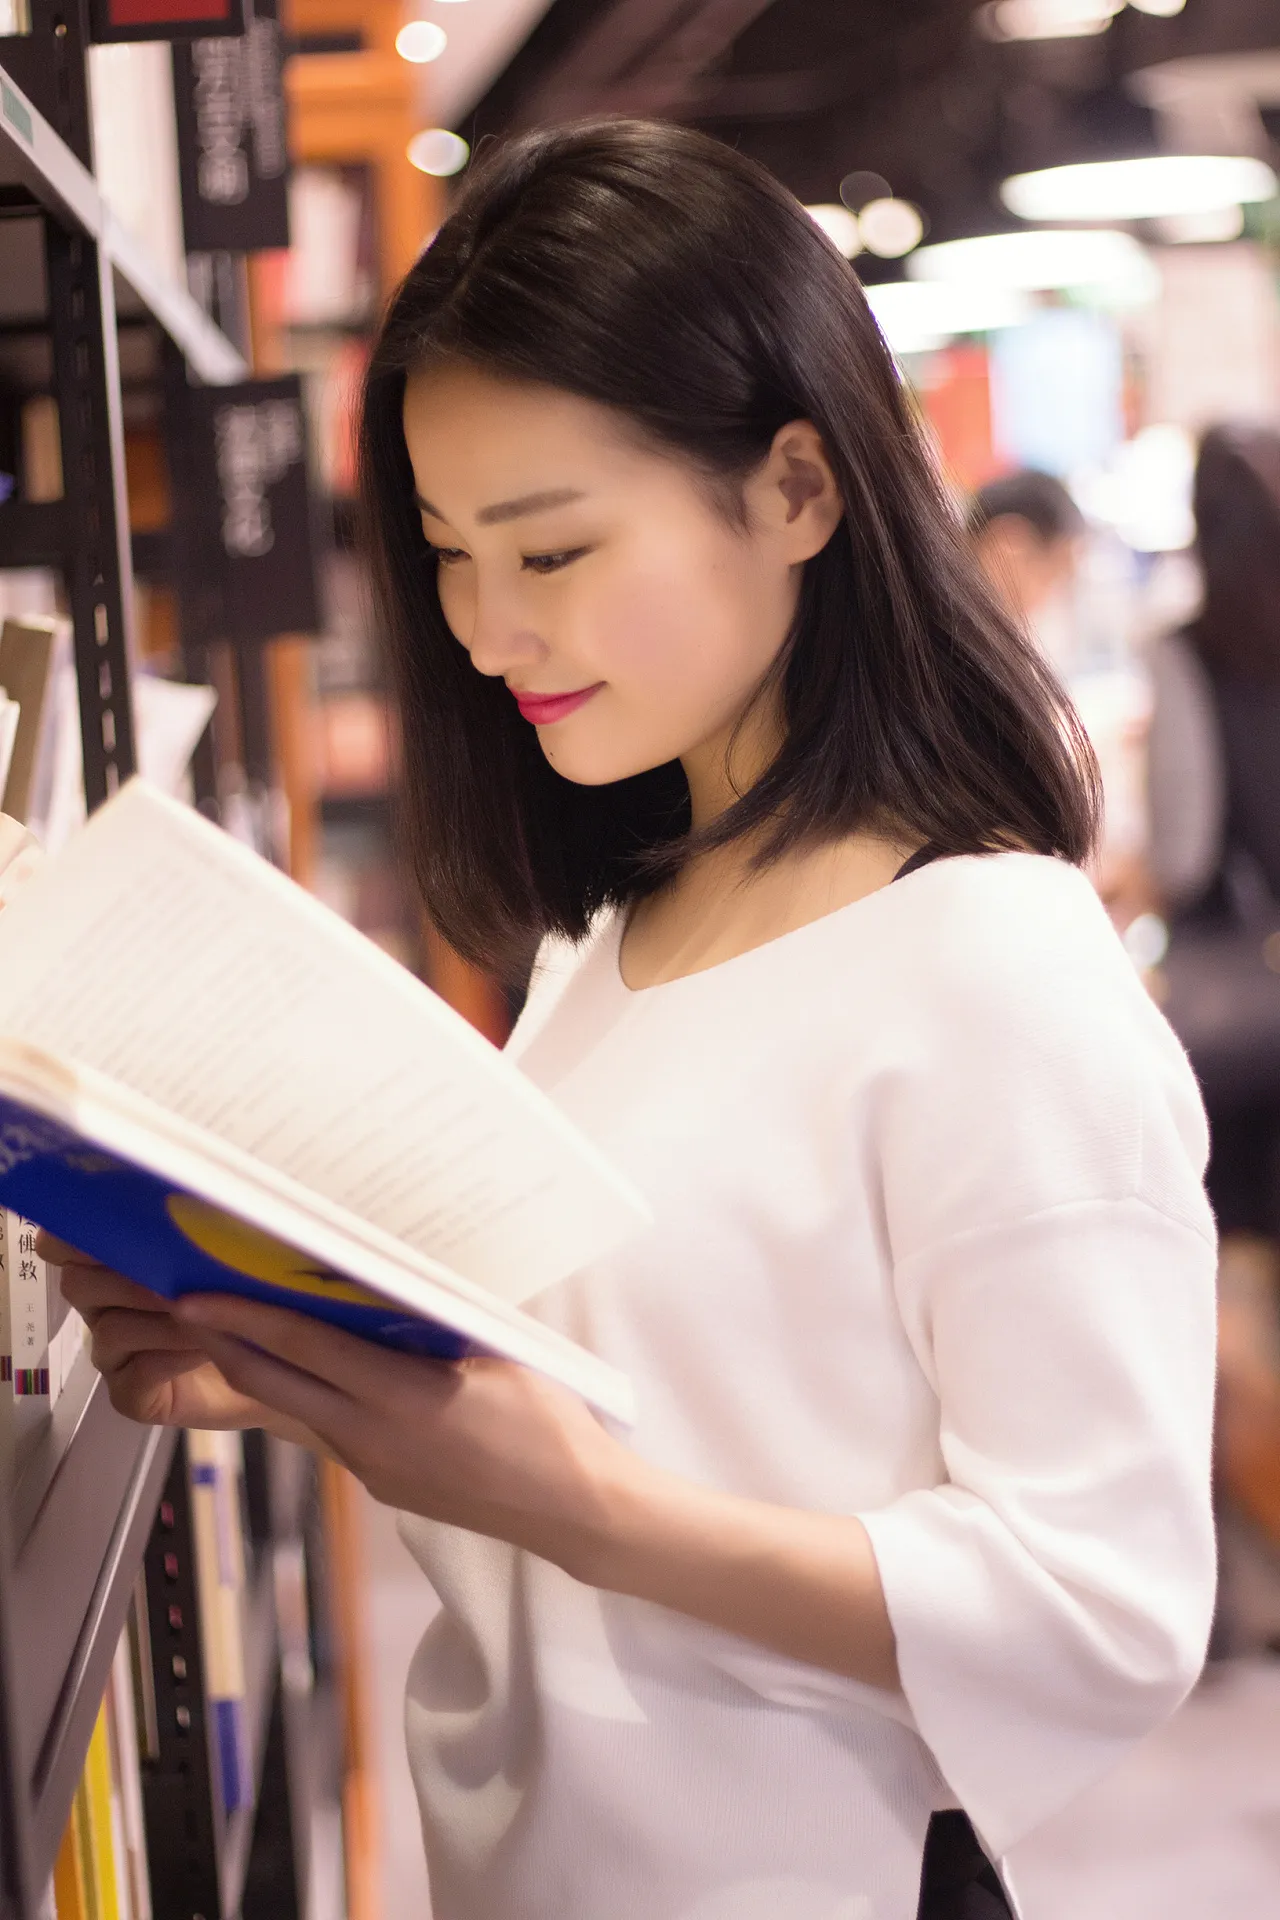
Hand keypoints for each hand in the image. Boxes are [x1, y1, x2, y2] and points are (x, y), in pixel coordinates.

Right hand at [46, 1234, 283, 1433]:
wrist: (273, 1363)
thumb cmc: (243, 1299)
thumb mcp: (223, 1257)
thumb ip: (195, 1237)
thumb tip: (191, 1213)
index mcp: (113, 1266)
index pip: (67, 1245)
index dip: (75, 1237)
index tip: (109, 1228)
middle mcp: (104, 1308)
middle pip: (79, 1284)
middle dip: (129, 1278)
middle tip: (178, 1278)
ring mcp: (113, 1355)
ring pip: (110, 1331)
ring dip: (164, 1321)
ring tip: (210, 1316)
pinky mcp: (129, 1395)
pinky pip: (135, 1376)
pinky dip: (172, 1358)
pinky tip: (206, 1349)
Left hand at [173, 1291, 623, 1570]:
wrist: (569, 1508)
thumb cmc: (545, 1424)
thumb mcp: (493, 1356)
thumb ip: (434, 1323)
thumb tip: (387, 1284)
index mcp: (397, 1395)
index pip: (302, 1346)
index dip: (243, 1317)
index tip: (196, 1295)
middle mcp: (368, 1435)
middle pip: (274, 1385)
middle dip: (224, 1344)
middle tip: (187, 1307)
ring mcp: (371, 1466)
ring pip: (301, 1408)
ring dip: (268, 1371)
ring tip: (249, 1330)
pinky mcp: (382, 1484)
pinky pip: (336, 1431)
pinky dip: (316, 1399)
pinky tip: (328, 1377)